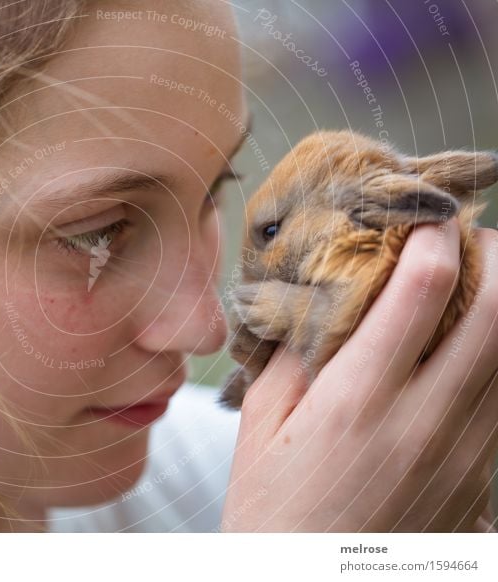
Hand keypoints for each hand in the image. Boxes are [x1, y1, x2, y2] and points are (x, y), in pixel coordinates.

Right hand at [222, 220, 497, 531]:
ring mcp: (466, 455)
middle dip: (494, 254)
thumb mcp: (260, 426)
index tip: (421, 217)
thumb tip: (324, 298)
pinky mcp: (484, 481)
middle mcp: (425, 421)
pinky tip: (475, 347)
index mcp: (358, 400)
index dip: (432, 235)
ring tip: (476, 283)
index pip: (423, 288)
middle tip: (467, 239)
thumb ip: (294, 354)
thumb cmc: (272, 511)